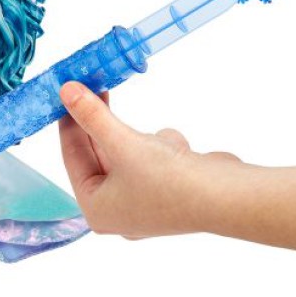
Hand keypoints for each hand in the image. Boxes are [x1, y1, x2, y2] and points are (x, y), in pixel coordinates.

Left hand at [58, 82, 238, 238]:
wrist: (230, 198)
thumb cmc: (169, 181)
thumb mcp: (122, 143)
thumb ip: (92, 115)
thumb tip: (65, 91)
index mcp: (96, 209)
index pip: (72, 156)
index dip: (69, 121)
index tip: (67, 92)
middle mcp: (117, 210)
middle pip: (99, 153)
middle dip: (105, 123)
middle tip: (96, 86)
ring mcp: (144, 201)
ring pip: (128, 150)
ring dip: (141, 138)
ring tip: (156, 141)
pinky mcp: (167, 191)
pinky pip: (152, 156)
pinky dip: (163, 146)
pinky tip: (179, 152)